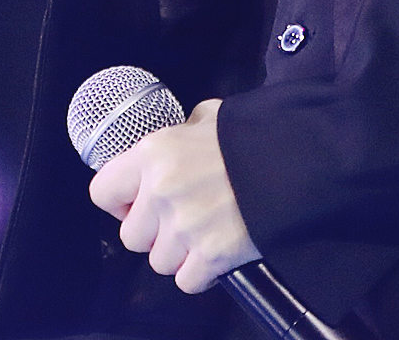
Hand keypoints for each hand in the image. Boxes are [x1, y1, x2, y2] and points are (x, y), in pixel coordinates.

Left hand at [89, 98, 259, 294]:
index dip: (120, 200)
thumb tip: (173, 142)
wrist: (296, 158)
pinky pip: (186, 281)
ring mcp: (184, 227)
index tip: (137, 202)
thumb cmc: (250, 135)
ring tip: (205, 229)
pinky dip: (201, 272)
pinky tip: (217, 249)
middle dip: (154, 231)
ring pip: (158, 262)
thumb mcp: (207, 117)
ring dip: (179, 252)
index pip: (102, 192)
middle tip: (181, 216)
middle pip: (131, 236)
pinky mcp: (210, 255)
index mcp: (154, 153)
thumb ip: (180, 133)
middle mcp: (161, 191)